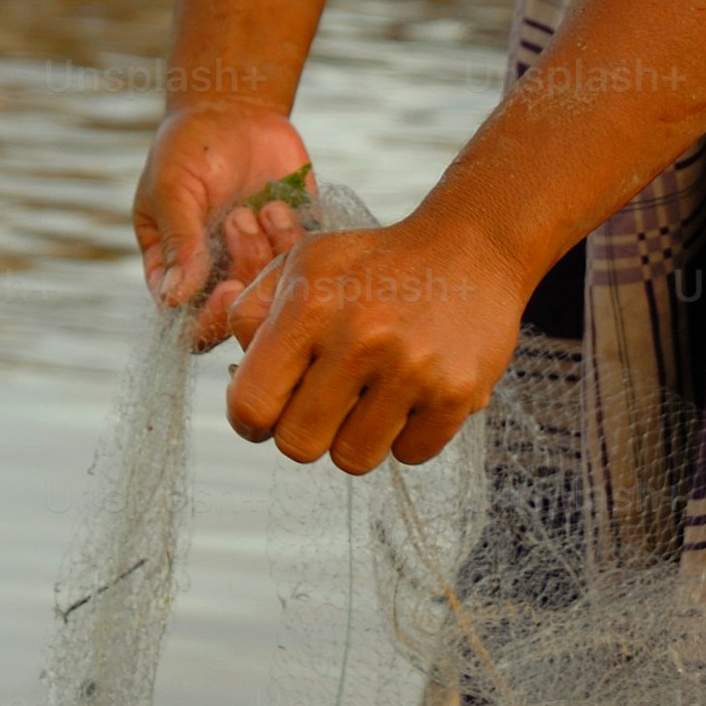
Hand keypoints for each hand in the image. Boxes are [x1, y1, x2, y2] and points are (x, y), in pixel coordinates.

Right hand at [133, 100, 314, 346]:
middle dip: (247, 276)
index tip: (227, 288)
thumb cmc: (190, 147)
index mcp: (180, 274)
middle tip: (241, 224)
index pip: (191, 326)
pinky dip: (296, 240)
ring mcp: (261, 263)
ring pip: (277, 293)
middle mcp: (220, 277)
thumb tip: (174, 298)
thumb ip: (179, 242)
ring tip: (258, 206)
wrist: (235, 110)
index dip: (211, 320)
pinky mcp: (295, 244)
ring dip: (269, 253)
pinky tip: (278, 205)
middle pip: (241, 317)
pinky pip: (306, 264)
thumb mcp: (172, 188)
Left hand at [224, 215, 526, 473]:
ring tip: (372, 394)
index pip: (252, 405)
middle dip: (305, 431)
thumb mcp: (302, 265)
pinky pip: (410, 456)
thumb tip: (236, 378)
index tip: (267, 413)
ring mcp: (412, 368)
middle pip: (298, 445)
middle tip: (327, 401)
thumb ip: (252, 316)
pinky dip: (408, 436)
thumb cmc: (373, 264)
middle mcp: (359, 337)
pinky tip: (413, 394)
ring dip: (357, 436)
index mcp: (309, 306)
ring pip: (354, 458)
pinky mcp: (457, 393)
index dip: (250, 420)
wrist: (470, 247)